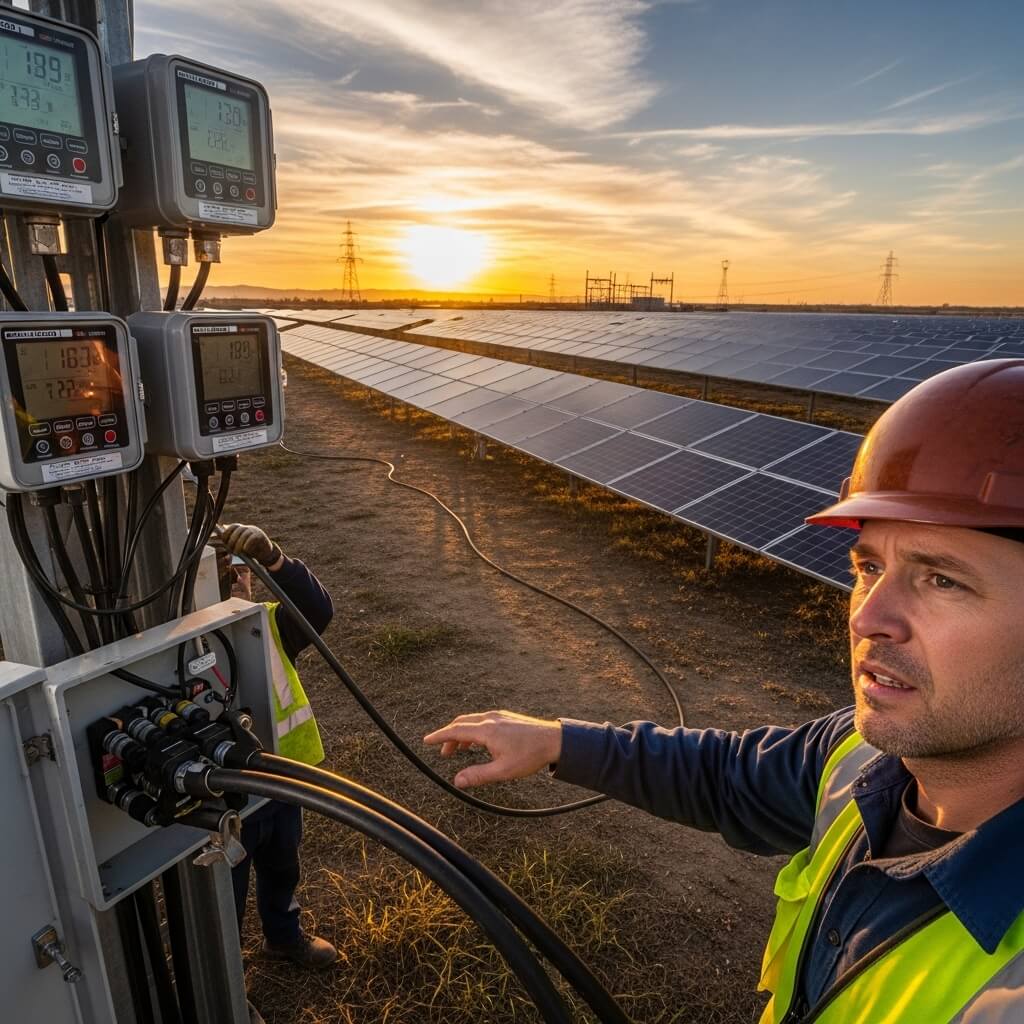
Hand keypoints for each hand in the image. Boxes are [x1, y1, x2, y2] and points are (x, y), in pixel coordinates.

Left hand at [218, 523, 281, 567]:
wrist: (266, 554)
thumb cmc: (250, 550)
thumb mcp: (239, 545)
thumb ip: (231, 541)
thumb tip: (218, 537)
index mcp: (241, 529)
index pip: (231, 527)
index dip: (226, 534)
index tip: (224, 542)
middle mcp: (248, 528)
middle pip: (237, 530)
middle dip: (232, 541)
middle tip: (230, 550)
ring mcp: (255, 531)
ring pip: (243, 535)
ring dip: (238, 545)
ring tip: (237, 552)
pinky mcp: (261, 536)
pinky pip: (251, 539)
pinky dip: (247, 545)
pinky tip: (245, 550)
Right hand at [423, 710, 562, 788]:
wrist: (555, 740)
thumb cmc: (530, 756)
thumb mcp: (503, 771)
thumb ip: (478, 775)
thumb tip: (457, 781)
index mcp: (486, 730)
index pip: (455, 730)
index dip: (439, 737)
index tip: (426, 741)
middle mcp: (490, 719)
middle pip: (461, 723)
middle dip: (449, 737)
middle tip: (443, 753)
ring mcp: (499, 716)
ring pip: (472, 721)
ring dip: (462, 734)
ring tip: (458, 751)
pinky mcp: (506, 718)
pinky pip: (483, 721)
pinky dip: (473, 731)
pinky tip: (478, 743)